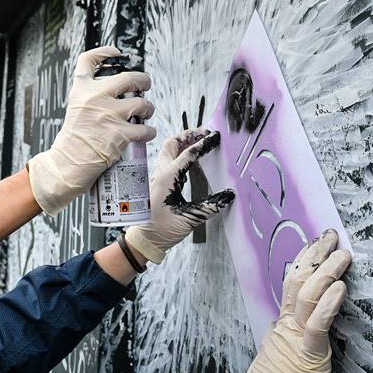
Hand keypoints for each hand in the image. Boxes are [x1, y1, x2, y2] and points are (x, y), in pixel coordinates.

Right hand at [27, 46, 155, 215]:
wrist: (66, 165)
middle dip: (144, 81)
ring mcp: (108, 115)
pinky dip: (149, 131)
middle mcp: (95, 98)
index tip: (117, 53)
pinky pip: (145, 129)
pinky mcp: (119, 134)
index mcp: (81, 90)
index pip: (88, 60)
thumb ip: (91, 97)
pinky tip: (146, 133)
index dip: (105, 52)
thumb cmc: (72, 140)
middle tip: (145, 86)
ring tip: (146, 114)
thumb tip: (119, 90)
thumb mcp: (75, 109)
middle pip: (129, 78)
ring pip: (142, 104)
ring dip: (148, 109)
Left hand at [125, 128, 233, 262]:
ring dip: (183, 143)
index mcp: (167, 178)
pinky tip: (191, 160)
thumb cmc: (161, 230)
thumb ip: (210, 206)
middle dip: (188, 135)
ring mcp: (156, 177)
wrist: (143, 239)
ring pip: (168, 151)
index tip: (216, 137)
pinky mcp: (157, 183)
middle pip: (172, 144)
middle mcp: (159, 174)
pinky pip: (168, 161)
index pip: (188, 154)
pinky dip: (180, 154)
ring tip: (199, 141)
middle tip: (205, 133)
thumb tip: (229, 195)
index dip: (204, 144)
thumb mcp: (189, 219)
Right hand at [223, 229, 350, 372]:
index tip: (315, 241)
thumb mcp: (285, 347)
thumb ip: (295, 329)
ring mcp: (297, 334)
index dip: (305, 258)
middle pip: (298, 278)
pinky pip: (318, 323)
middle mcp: (288, 321)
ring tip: (342, 255)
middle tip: (329, 235)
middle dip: (315, 254)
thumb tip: (307, 316)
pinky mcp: (309, 351)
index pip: (293, 280)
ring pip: (308, 293)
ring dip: (327, 271)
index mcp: (285, 320)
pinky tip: (340, 288)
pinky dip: (329, 303)